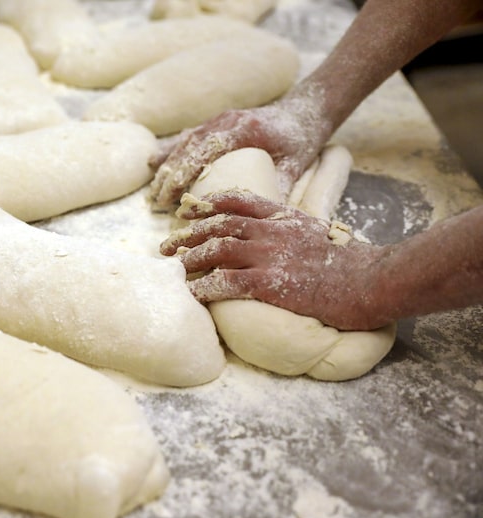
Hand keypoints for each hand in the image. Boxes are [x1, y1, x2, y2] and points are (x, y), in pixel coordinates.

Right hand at [149, 94, 332, 209]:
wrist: (305, 109)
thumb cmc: (301, 138)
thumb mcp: (296, 164)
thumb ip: (280, 187)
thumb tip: (261, 217)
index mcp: (244, 128)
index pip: (206, 149)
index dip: (185, 172)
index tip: (172, 195)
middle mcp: (226, 120)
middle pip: (189, 147)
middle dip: (169, 175)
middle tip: (156, 202)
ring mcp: (219, 120)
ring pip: (184, 142)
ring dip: (166, 165)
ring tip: (153, 191)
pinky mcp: (216, 123)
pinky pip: (188, 137)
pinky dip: (171, 151)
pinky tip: (154, 163)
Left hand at [159, 191, 389, 330]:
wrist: (373, 279)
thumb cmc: (352, 263)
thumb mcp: (319, 233)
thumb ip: (294, 231)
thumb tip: (281, 238)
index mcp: (283, 217)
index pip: (238, 200)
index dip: (208, 204)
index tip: (188, 210)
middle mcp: (271, 231)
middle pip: (219, 225)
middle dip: (188, 235)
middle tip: (165, 246)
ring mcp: (269, 255)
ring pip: (217, 250)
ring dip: (190, 260)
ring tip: (172, 270)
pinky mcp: (270, 282)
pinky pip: (226, 283)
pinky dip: (204, 288)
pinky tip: (191, 296)